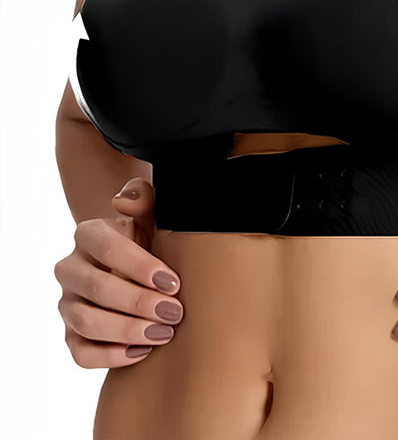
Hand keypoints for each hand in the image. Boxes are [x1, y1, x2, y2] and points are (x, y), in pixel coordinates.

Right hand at [54, 178, 183, 368]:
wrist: (133, 265)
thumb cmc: (148, 238)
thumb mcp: (150, 214)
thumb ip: (142, 197)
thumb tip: (124, 203)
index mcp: (88, 234)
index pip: (107, 248)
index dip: (140, 266)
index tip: (173, 282)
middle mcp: (70, 268)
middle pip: (98, 289)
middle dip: (140, 302)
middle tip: (175, 312)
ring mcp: (67, 303)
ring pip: (86, 323)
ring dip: (128, 330)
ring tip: (164, 333)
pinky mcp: (70, 334)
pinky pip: (81, 353)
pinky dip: (111, 356)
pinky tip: (143, 351)